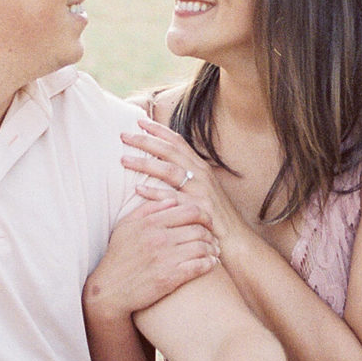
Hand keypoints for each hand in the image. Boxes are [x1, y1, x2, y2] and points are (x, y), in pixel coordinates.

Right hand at [86, 196, 219, 323]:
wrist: (109, 290)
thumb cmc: (117, 257)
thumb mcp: (125, 226)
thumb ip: (147, 209)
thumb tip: (171, 199)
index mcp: (151, 222)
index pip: (190, 210)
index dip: (204, 215)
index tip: (206, 222)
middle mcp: (159, 238)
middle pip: (199, 228)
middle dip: (210, 233)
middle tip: (214, 239)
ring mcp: (165, 258)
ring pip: (202, 247)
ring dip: (212, 249)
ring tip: (214, 252)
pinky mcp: (169, 278)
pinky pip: (198, 266)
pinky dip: (209, 264)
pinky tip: (211, 264)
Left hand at [120, 117, 247, 252]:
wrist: (237, 239)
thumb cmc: (216, 217)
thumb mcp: (203, 191)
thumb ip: (187, 177)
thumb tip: (165, 166)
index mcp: (201, 167)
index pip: (178, 141)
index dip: (159, 129)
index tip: (139, 120)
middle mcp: (201, 175)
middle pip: (170, 151)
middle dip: (146, 141)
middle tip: (123, 135)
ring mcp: (201, 191)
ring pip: (169, 170)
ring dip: (145, 163)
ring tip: (124, 160)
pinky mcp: (199, 208)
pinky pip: (173, 198)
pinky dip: (155, 192)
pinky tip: (138, 189)